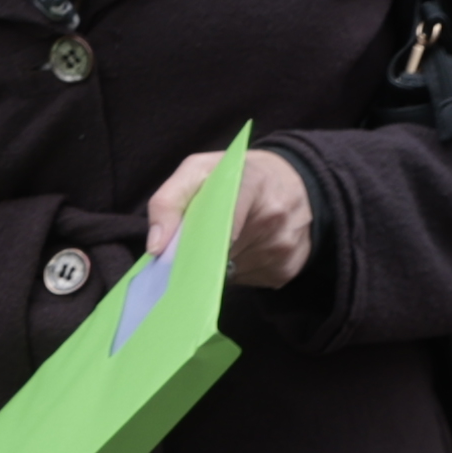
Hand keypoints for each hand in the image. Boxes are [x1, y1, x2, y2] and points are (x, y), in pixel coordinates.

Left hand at [144, 143, 316, 289]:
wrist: (295, 182)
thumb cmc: (237, 176)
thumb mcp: (198, 171)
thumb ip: (168, 201)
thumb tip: (156, 247)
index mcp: (252, 183)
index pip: (222, 220)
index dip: (197, 242)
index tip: (179, 255)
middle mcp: (275, 216)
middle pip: (219, 254)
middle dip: (200, 254)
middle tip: (196, 242)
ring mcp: (284, 246)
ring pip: (232, 272)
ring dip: (219, 263)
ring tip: (226, 239)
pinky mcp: (288, 269)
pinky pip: (248, 282)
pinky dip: (238, 271)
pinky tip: (244, 250)